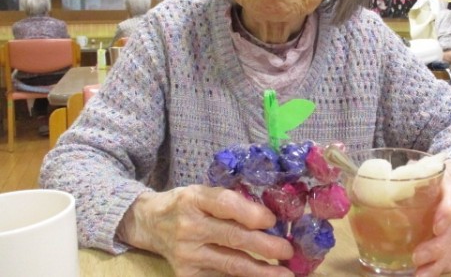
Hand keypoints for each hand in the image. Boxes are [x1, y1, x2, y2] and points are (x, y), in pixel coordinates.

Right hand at [117, 185, 293, 276]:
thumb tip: (268, 213)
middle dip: (265, 246)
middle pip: (232, 237)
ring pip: (230, 264)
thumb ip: (229, 201)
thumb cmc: (185, 204)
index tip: (273, 220)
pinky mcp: (186, 274)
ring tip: (284, 274)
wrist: (150, 224)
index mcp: (195, 199)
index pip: (226, 205)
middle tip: (288, 251)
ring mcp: (187, 254)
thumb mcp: (202, 192)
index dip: (252, 213)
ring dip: (260, 271)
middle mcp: (189, 227)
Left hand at [411, 160, 450, 276]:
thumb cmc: (433, 172)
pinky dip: (441, 268)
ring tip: (419, 275)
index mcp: (450, 187)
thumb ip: (406, 172)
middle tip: (417, 257)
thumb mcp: (423, 166)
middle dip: (436, 248)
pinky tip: (426, 274)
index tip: (436, 227)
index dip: (447, 214)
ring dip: (437, 265)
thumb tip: (380, 178)